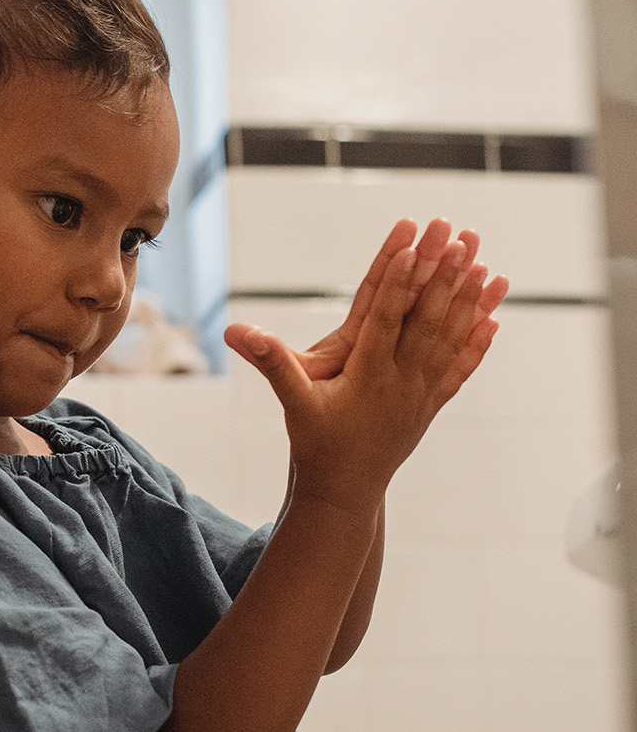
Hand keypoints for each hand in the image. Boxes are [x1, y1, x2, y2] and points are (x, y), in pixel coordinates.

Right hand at [225, 225, 508, 506]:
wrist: (345, 493)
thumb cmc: (316, 446)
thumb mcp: (291, 404)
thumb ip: (271, 364)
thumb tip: (237, 331)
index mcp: (369, 374)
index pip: (387, 316)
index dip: (400, 278)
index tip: (414, 244)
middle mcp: (402, 380)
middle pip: (427, 319)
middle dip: (444, 276)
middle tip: (460, 238)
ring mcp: (421, 393)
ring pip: (449, 339)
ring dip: (469, 302)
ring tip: (488, 266)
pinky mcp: (429, 405)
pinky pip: (459, 368)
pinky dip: (477, 343)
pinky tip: (493, 319)